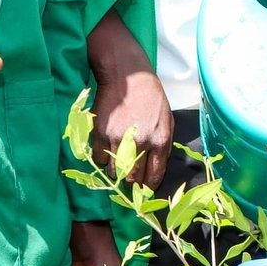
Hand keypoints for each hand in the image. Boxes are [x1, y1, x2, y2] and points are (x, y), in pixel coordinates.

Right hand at [86, 12, 170, 188]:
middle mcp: (141, 143)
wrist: (127, 75)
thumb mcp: (167, 119)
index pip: (154, 176)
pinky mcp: (101, 134)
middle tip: (128, 179)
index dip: (148, 186)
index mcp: (160, 140)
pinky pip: (99, 159)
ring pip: (114, 171)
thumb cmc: (150, 96)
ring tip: (118, 159)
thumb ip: (164, 145)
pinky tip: (107, 146)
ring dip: (115, 170)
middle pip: (133, 179)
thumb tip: (157, 169)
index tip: (143, 190)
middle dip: (131, 182)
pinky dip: (102, 157)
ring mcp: (119, 139)